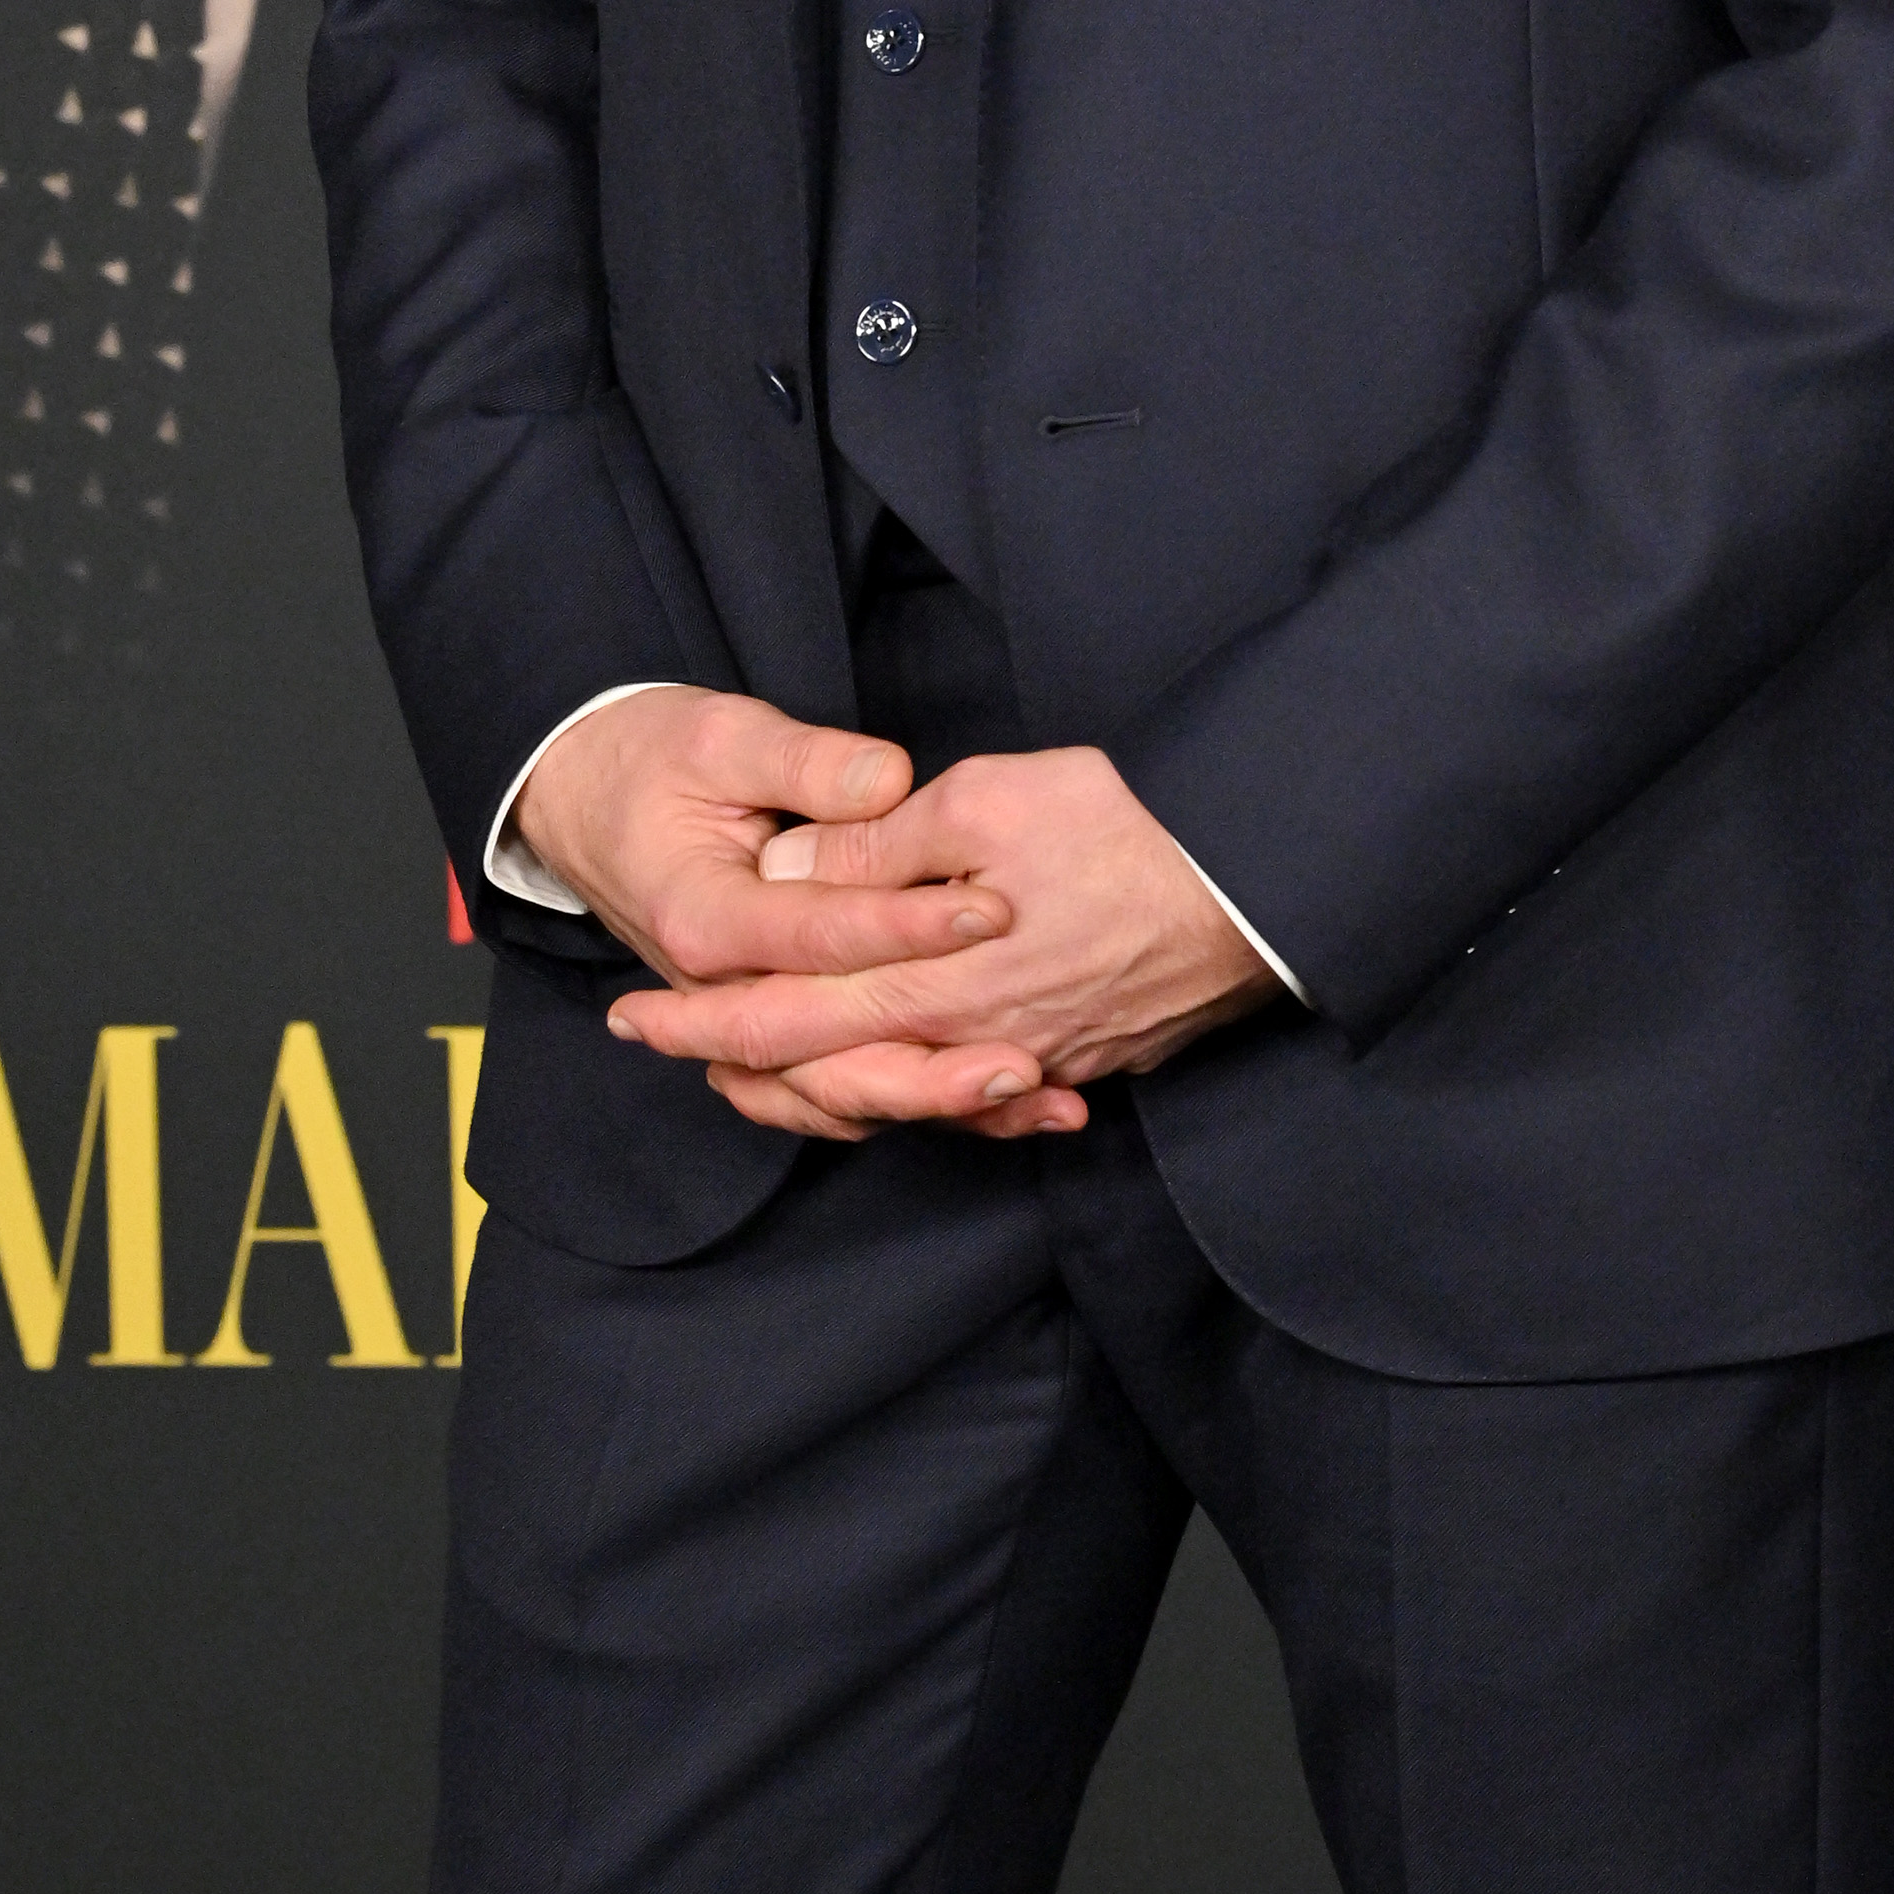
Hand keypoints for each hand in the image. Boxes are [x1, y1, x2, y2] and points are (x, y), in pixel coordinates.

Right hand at [512, 689, 1022, 1120]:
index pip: (824, 936)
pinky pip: (842, 1089)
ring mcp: (743, 1020)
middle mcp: (723, 991)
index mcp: (707, 919)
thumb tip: (888, 781)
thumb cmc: (652, 757)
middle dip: (938, 1062)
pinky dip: (916, 1103)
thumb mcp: (722, 736)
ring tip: (1033, 1096)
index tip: (994, 909)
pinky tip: (999, 1105)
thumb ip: (807, 764)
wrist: (582, 796)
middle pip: (835, 1052)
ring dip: (940, 1102)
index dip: (911, 924)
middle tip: (1030, 1056)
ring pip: (844, 1092)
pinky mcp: (771, 1027)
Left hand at [606, 744, 1279, 1146]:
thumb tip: (787, 877)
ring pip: (897, 1089)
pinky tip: (905, 1073)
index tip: (629, 1018)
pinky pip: (975, 1091)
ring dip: (820, 1079)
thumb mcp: (982, 803)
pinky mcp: (1082, 1056)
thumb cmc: (1125, 826)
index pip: (782, 1017)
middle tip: (660, 1046)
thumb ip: (874, 850)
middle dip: (734, 1059)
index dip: (699, 1019)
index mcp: (926, 983)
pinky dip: (919, 1088)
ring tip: (756, 1063)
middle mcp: (966, 1042)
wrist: (1265, 887)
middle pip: (825, 1071)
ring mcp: (1030, 1058)